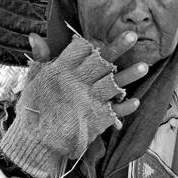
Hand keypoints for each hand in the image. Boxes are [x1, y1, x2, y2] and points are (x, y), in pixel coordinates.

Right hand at [0, 32, 138, 177]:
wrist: (34, 142)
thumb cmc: (33, 109)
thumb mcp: (33, 80)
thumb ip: (40, 57)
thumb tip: (34, 35)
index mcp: (61, 71)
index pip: (79, 50)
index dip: (91, 42)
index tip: (102, 35)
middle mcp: (76, 84)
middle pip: (100, 62)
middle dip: (117, 48)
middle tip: (133, 35)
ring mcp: (87, 102)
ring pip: (112, 84)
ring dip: (129, 76)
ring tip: (144, 66)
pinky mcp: (94, 120)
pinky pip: (114, 111)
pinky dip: (125, 107)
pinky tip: (136, 100)